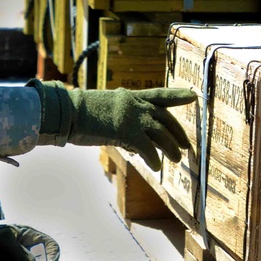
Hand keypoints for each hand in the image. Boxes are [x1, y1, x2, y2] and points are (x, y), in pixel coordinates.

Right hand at [30, 80, 196, 170]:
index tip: (193, 96)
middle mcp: (134, 105)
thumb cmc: (81, 113)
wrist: (68, 112)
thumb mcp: (107, 109)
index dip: (177, 95)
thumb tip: (135, 140)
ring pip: (161, 134)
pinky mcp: (126, 132)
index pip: (158, 95)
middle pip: (165, 118)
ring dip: (171, 148)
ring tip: (175, 159)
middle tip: (185, 146)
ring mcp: (132, 117)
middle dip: (177, 133)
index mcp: (130, 97)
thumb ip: (123, 119)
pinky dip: (154, 158)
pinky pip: (147, 148)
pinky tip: (156, 166)